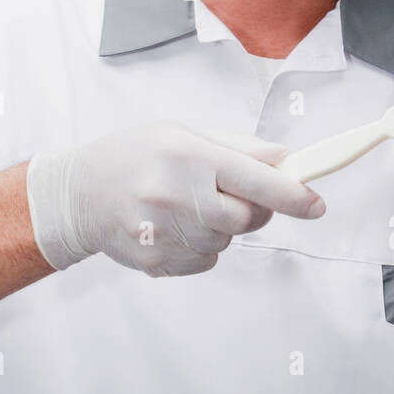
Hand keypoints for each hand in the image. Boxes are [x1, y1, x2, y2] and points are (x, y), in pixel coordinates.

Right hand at [26, 121, 325, 275]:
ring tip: (185, 203)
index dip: (294, 194)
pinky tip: (172, 224)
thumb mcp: (182, 132)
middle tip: (228, 191)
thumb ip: (238, 147)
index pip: (256, 179)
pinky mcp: (158, 261)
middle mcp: (177, 193)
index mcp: (187, 154)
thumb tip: (286, 159)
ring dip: (221, 225)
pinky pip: (206, 259)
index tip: (316, 203)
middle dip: (253, 207)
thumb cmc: (133, 155)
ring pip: (228, 239)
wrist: (77, 194)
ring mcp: (166, 232)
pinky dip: (201, 244)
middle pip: (249, 217)